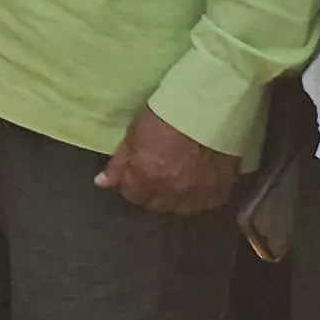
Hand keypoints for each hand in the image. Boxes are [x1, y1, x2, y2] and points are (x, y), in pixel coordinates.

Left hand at [97, 109, 241, 216]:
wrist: (207, 110)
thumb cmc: (164, 117)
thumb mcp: (133, 136)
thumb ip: (118, 164)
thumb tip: (101, 183)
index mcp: (144, 177)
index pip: (131, 195)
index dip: (133, 183)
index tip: (139, 172)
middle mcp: (168, 192)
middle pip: (155, 204)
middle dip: (152, 192)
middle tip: (159, 173)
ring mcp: (195, 195)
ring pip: (179, 208)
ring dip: (175, 197)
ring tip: (179, 179)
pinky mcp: (218, 193)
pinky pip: (205, 205)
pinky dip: (199, 197)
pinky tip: (198, 183)